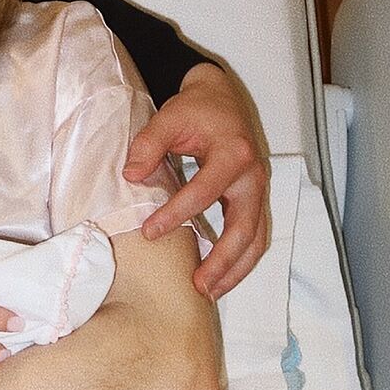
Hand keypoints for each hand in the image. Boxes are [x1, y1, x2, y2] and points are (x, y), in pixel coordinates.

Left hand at [123, 61, 269, 299]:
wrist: (221, 97)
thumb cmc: (196, 108)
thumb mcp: (169, 117)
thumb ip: (149, 144)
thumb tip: (131, 176)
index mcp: (233, 153)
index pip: (204, 192)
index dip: (176, 214)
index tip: (149, 231)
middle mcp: (253, 175)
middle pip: (245, 227)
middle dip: (222, 260)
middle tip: (197, 285)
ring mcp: (258, 189)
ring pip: (257, 238)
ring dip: (236, 269)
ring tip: (210, 292)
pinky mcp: (255, 197)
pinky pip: (255, 234)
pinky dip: (241, 258)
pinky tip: (221, 276)